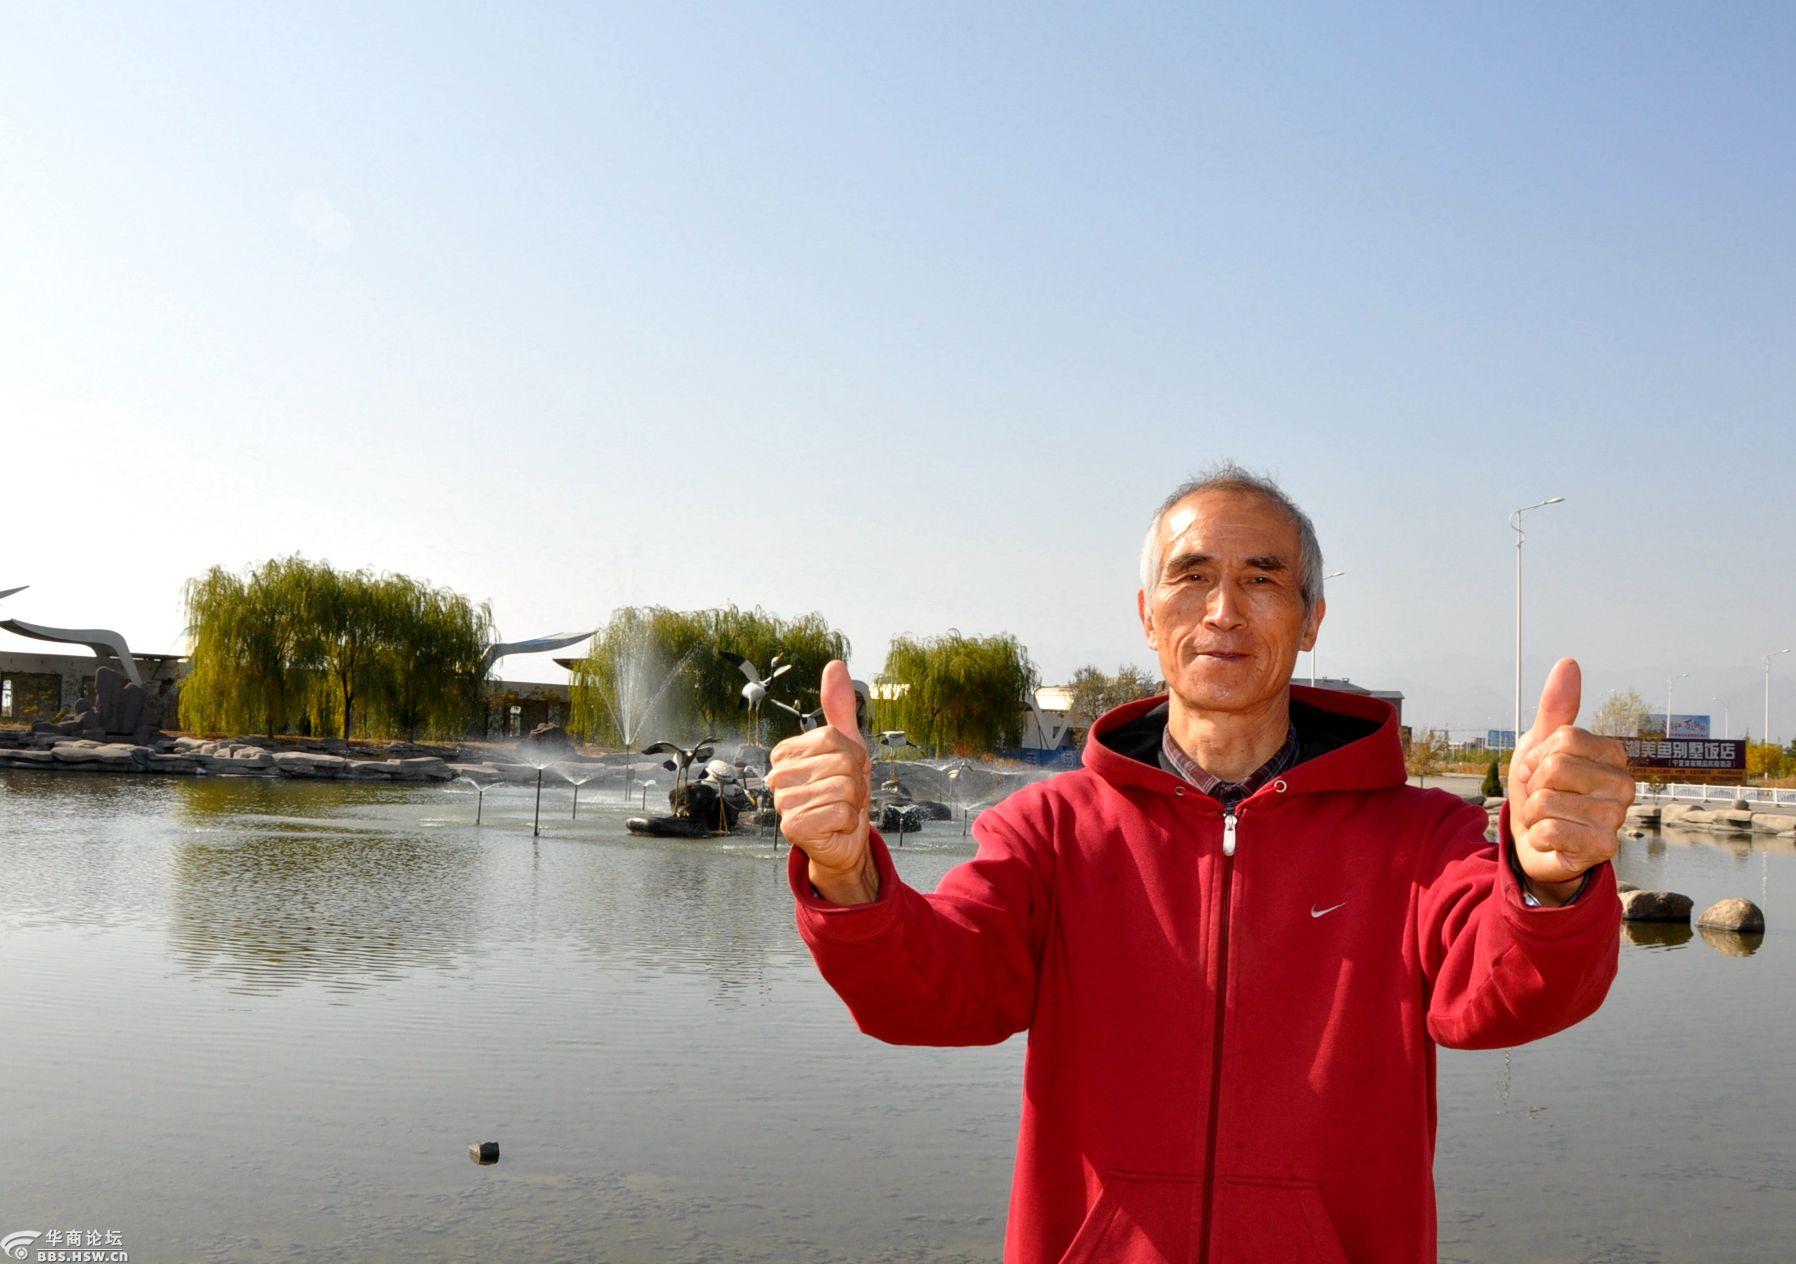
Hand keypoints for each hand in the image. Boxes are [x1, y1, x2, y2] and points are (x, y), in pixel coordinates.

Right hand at [765, 660, 878, 903]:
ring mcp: (783, 803)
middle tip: (846, 795)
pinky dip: (848, 821)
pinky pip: (840, 812)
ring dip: (854, 802)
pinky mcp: (793, 828)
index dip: (853, 755)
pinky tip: (836, 827)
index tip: (846, 771)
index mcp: (786, 752)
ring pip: (844, 787)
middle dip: (857, 781)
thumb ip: (838, 707)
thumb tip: (834, 664)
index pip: (835, 737)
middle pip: (842, 762)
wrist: (845, 841)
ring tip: (841, 810)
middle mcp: (778, 775)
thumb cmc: (844, 792)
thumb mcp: (847, 746)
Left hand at [1507, 658, 1634, 899]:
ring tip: (1549, 820)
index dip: (1537, 756)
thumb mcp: (1540, 746)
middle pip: (1555, 767)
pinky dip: (1538, 836)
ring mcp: (1617, 817)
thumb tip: (1569, 662)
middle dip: (1533, 785)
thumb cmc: (1541, 791)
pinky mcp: (1605, 847)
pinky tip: (1553, 841)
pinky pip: (1548, 831)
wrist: (1537, 844)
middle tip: (1543, 798)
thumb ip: (1556, 707)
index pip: (1562, 739)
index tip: (1540, 771)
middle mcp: (1623, 783)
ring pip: (1546, 801)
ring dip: (1533, 813)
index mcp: (1612, 754)